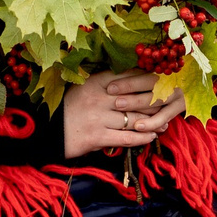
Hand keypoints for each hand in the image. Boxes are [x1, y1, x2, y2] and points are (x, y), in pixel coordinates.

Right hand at [63, 71, 184, 158]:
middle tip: (170, 106)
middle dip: (155, 103)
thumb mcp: (85, 88)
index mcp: (96, 82)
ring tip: (164, 124)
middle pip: (136, 98)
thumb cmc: (68, 107)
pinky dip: (142, 138)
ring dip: (153, 122)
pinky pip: (126, 138)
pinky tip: (152, 137)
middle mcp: (99, 97)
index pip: (130, 78)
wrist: (46, 129)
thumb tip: (133, 81)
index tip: (164, 82)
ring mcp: (98, 117)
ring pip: (134, 119)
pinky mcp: (96, 137)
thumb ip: (106, 83)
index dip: (149, 80)